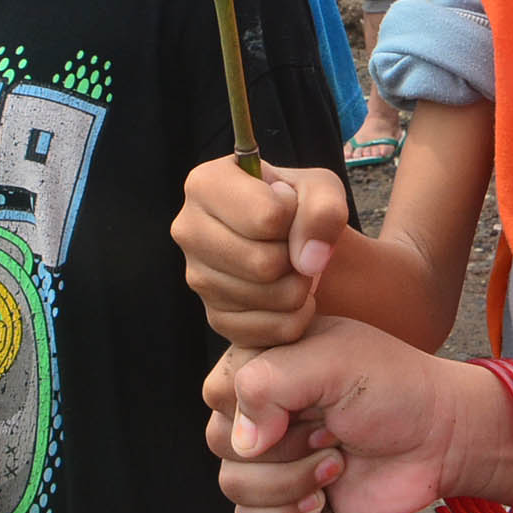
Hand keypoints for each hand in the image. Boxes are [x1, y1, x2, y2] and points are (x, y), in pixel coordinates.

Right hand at [172, 157, 350, 348]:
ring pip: (267, 297)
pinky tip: (289, 293)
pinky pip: (270, 329)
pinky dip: (296, 315)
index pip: (267, 217)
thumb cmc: (301, 208)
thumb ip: (323, 210)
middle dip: (296, 257)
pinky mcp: (214, 317)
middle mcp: (188, 229)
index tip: (291, 209)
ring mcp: (196, 278)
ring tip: (293, 266)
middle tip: (295, 245)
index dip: (296, 217)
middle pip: (263, 263)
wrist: (297, 245)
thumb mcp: (322, 190)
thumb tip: (307, 261)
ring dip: (298, 285)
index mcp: (205, 183)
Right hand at [206, 318, 512, 512]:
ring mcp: (272, 456)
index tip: (309, 398)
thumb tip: (240, 443)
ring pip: (233, 485)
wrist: (440, 440)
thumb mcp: (334, 361)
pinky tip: (323, 500)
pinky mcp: (285, 498)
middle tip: (330, 431)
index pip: (218, 390)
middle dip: (282, 446)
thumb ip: (270, 383)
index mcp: (266, 363)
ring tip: (335, 463)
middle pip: (218, 441)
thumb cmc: (394, 388)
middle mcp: (261, 409)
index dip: (256, 404)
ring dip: (290, 482)